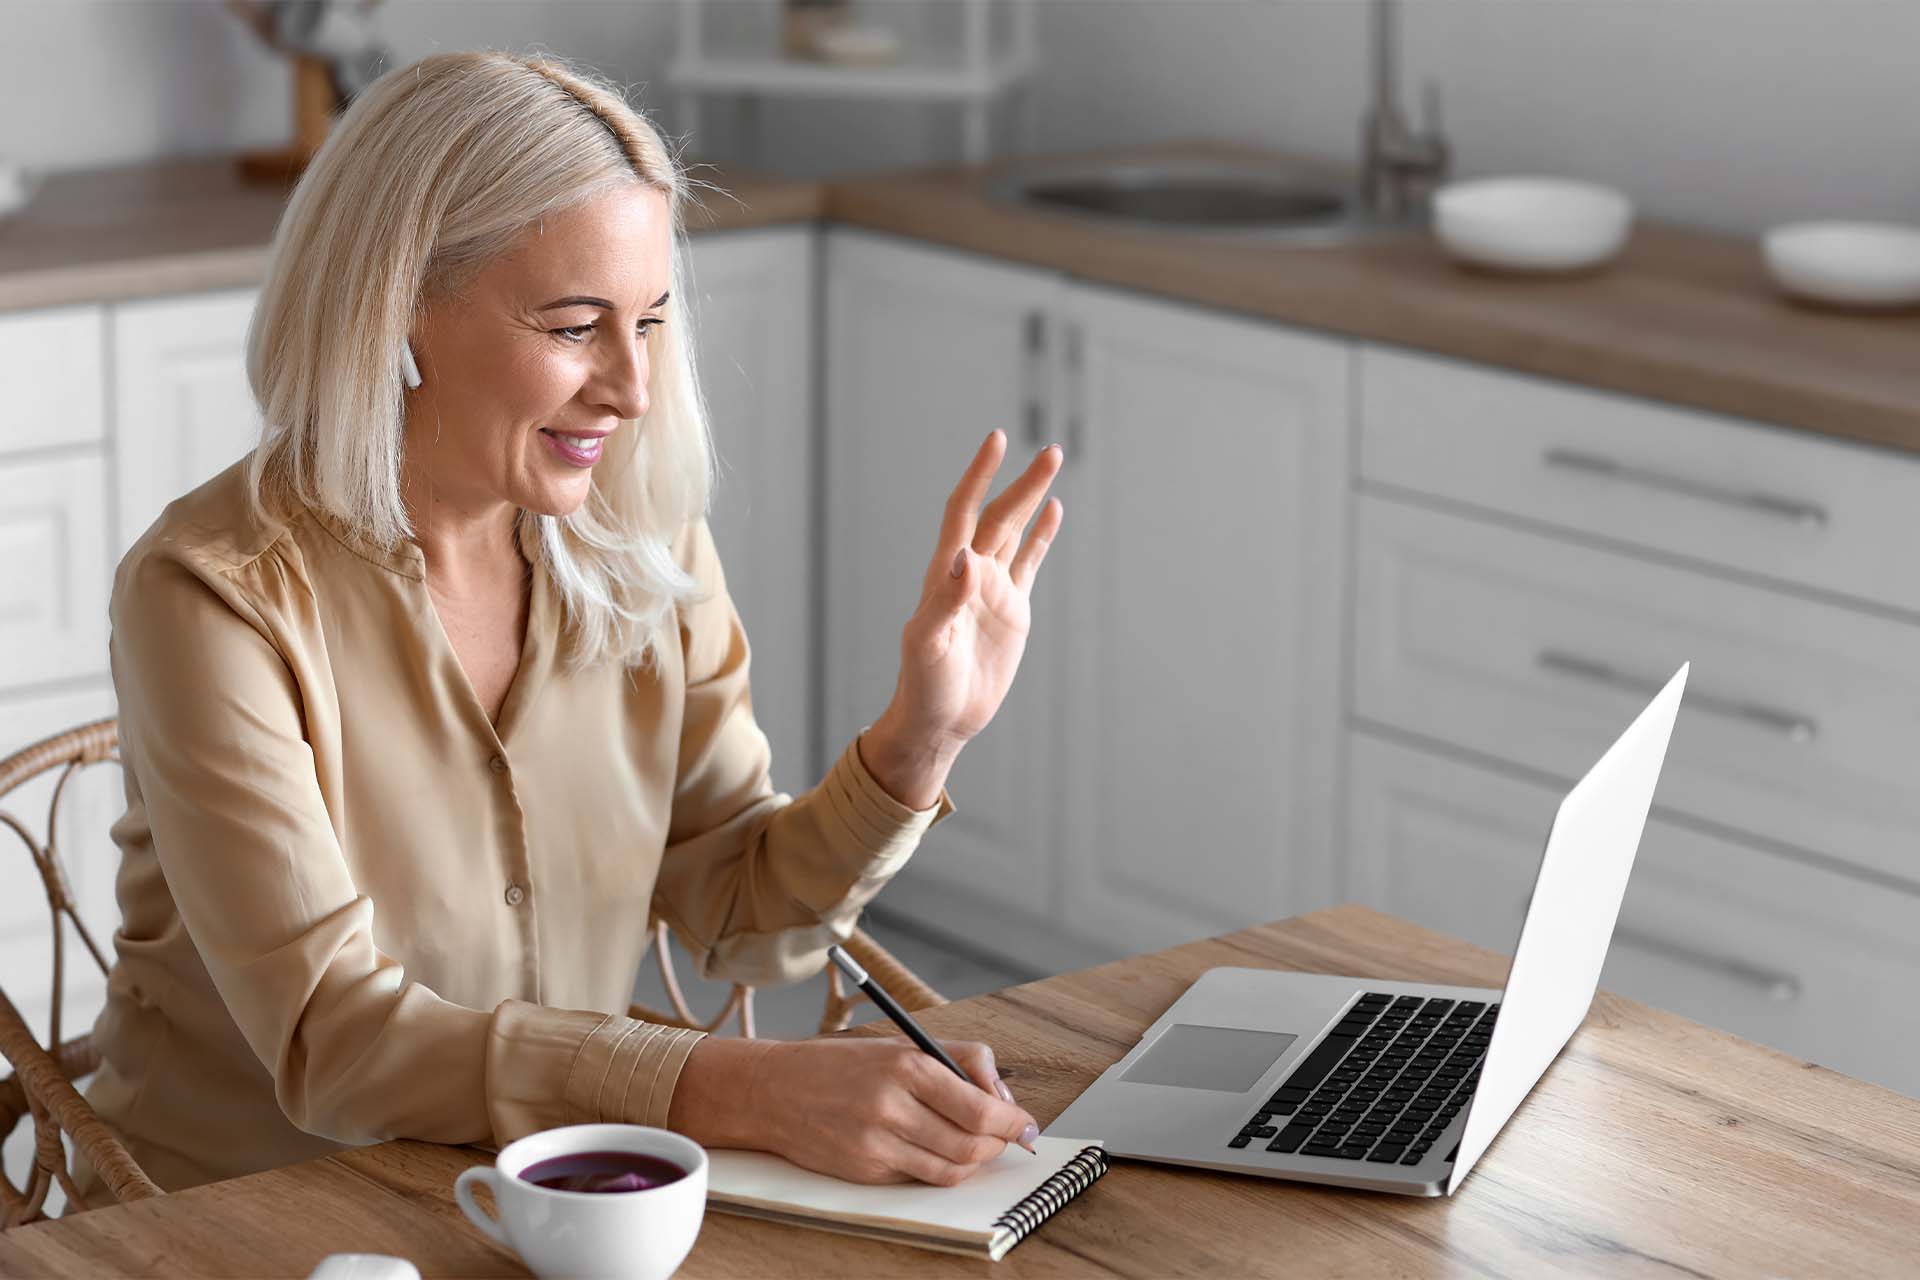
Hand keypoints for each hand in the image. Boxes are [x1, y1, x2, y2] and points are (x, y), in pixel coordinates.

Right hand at [669, 1035, 1038, 1185]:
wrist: (773, 1090)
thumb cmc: (839, 1065)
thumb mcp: (900, 1045)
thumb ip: (958, 1061)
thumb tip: (1002, 1094)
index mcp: (906, 1066)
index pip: (980, 1106)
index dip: (1013, 1122)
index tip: (1027, 1124)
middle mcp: (892, 1107)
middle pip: (971, 1145)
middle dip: (999, 1145)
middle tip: (1007, 1137)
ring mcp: (876, 1145)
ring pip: (950, 1169)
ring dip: (974, 1161)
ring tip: (977, 1146)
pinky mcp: (865, 1171)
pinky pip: (919, 1178)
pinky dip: (938, 1168)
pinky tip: (936, 1150)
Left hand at [861, 431, 1064, 807]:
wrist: (940, 719)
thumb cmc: (924, 685)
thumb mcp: (929, 644)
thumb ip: (946, 600)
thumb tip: (967, 557)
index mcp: (945, 574)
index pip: (964, 512)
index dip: (978, 476)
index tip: (995, 441)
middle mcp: (970, 574)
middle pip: (999, 516)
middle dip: (1022, 483)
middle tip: (1050, 451)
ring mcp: (993, 590)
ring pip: (1016, 532)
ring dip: (1033, 499)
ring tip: (1052, 462)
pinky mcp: (1012, 611)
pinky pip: (1029, 564)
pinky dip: (1041, 537)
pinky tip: (1054, 512)